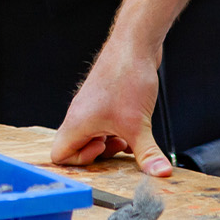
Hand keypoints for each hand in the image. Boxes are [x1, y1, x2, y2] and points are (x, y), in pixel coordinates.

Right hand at [50, 39, 171, 176]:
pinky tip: (137, 129)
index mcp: (77, 122)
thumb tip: (159, 174)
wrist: (135, 44)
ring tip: (129, 138)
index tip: (102, 149)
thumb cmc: (126, 76)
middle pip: (77, 147)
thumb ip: (147, 154)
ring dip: (110, 143)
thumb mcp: (138, 124)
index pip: (59, 155)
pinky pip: (104, 125)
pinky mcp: (104, 100)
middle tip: (118, 145)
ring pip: (92, 136)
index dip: (80, 161)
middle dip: (99, 153)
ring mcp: (92, 107)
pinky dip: (118, 132)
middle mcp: (80, 115)